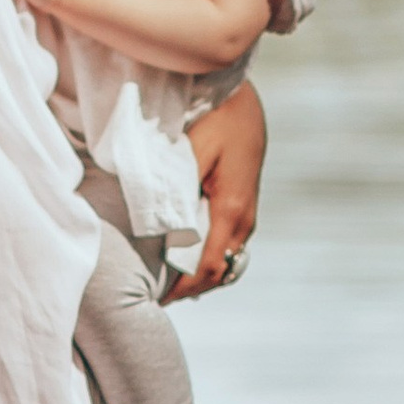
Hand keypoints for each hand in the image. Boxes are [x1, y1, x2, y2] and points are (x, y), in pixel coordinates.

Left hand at [170, 84, 265, 300]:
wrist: (242, 104)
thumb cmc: (217, 121)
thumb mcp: (193, 151)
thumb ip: (178, 189)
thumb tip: (160, 223)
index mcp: (230, 209)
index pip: (209, 266)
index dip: (184, 288)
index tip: (159, 299)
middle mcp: (244, 219)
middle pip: (219, 272)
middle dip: (190, 289)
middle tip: (157, 298)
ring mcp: (247, 216)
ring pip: (226, 263)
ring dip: (200, 277)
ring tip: (169, 287)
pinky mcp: (243, 210)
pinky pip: (227, 248)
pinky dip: (208, 262)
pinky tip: (186, 265)